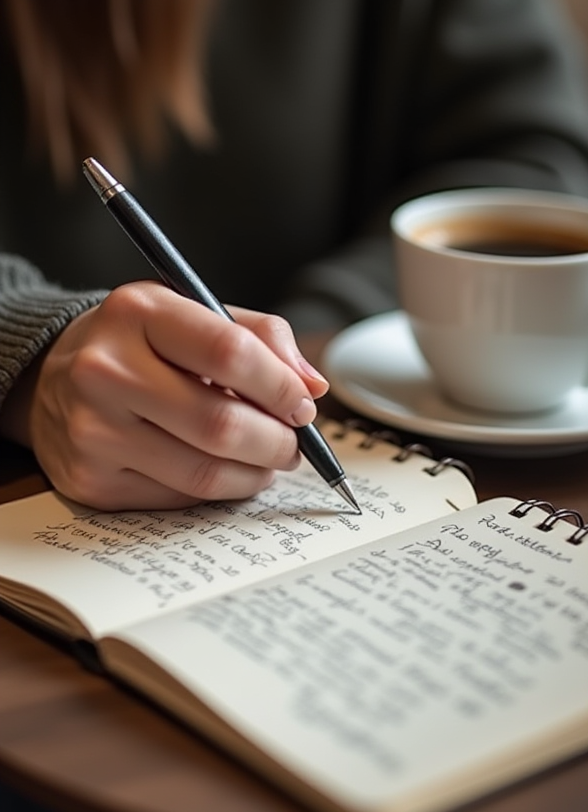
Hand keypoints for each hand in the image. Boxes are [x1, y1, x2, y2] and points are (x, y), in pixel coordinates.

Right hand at [0, 282, 328, 508]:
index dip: (281, 386)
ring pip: (204, 473)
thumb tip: (312, 387)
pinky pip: (178, 499)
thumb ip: (261, 337)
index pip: (230, 353)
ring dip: (255, 474)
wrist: (51, 379)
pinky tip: (223, 471)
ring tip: (267, 460)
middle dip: (277, 442)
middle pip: (221, 424)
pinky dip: (217, 490)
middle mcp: (105, 371)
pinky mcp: (90, 481)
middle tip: (294, 444)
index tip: (303, 404)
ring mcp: (92, 431)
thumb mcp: (192, 314)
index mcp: (136, 313)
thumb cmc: (140, 344)